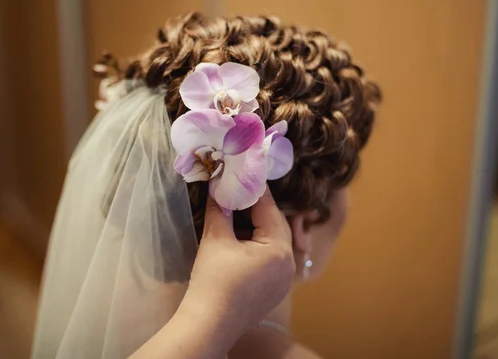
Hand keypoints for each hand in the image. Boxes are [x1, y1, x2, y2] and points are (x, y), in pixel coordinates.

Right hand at [183, 186, 295, 334]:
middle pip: (275, 224)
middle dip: (257, 207)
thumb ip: (220, 209)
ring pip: (274, 240)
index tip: (243, 173)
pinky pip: (272, 257)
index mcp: (279, 249)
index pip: (269, 208)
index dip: (254, 189)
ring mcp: (284, 279)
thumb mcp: (216, 240)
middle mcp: (288, 263)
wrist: (209, 324)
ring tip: (238, 212)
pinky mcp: (275, 289)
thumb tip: (219, 186)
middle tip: (238, 191)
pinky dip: (259, 244)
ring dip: (258, 225)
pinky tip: (241, 239)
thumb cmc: (213, 281)